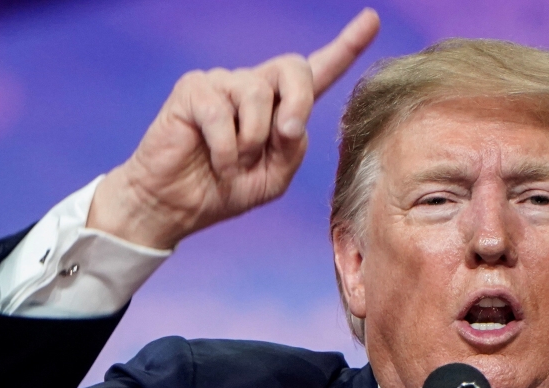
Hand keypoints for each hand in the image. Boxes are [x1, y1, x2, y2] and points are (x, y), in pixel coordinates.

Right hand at [88, 8, 380, 248]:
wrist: (176, 207)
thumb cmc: (224, 189)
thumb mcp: (274, 177)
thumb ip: (293, 149)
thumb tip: (289, 121)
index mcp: (278, 106)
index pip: (317, 70)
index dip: (346, 46)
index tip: (371, 19)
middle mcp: (252, 87)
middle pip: (293, 67)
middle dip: (297, 101)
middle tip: (285, 135)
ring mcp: (222, 84)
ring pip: (256, 94)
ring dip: (252, 140)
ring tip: (234, 162)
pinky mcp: (193, 90)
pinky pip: (221, 112)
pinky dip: (224, 149)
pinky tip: (216, 162)